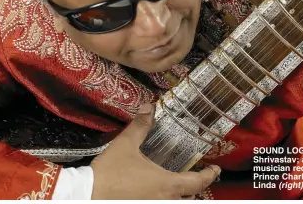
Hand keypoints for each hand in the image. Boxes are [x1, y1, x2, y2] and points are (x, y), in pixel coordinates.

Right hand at [90, 103, 220, 198]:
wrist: (86, 195)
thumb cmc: (110, 172)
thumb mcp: (126, 145)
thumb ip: (140, 126)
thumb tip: (149, 108)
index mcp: (166, 184)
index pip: (197, 182)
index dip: (209, 175)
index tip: (215, 169)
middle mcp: (164, 201)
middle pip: (189, 199)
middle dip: (195, 189)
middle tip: (196, 177)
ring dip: (179, 196)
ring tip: (176, 186)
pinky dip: (163, 198)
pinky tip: (154, 192)